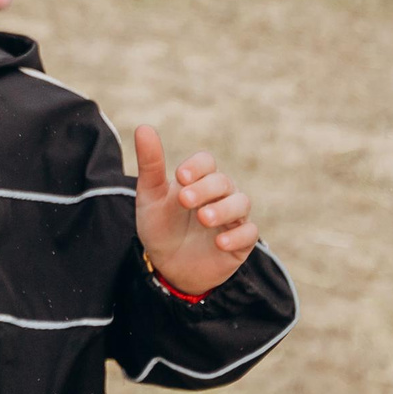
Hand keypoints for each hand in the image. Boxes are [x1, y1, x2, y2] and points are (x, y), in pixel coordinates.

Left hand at [133, 125, 256, 297]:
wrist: (167, 266)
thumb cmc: (160, 226)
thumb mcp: (150, 197)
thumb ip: (150, 164)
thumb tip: (143, 127)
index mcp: (199, 179)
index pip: (206, 162)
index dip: (197, 166)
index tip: (180, 177)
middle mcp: (220, 195)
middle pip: (223, 181)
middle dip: (206, 189)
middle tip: (184, 200)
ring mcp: (233, 218)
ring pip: (241, 203)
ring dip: (224, 209)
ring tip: (203, 218)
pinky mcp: (241, 242)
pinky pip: (249, 234)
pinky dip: (237, 236)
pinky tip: (220, 243)